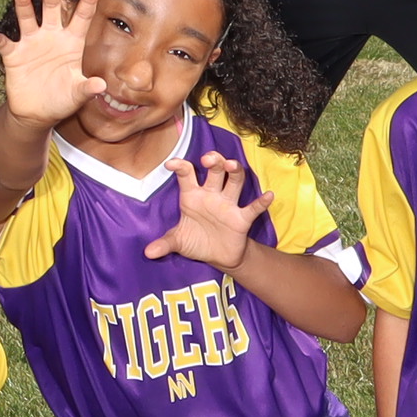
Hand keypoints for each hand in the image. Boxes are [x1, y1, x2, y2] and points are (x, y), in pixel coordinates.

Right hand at [0, 0, 102, 129]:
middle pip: (53, 11)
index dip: (87, 3)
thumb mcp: (77, 95)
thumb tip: (101, 85)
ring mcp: (31, 44)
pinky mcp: (14, 56)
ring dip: (24, 6)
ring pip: (27, 19)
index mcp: (71, 43)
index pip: (81, 19)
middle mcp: (51, 38)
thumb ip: (87, 88)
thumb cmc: (62, 99)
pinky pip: (5, 45)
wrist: (37, 112)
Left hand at [145, 150, 261, 274]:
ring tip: (232, 166)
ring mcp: (228, 204)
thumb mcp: (178, 242)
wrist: (218, 257)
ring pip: (234, 180)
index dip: (179, 166)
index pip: (186, 174)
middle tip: (208, 158)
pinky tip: (268, 196)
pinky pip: (253, 208)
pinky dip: (261, 202)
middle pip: (215, 170)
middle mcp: (212, 195)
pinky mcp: (242, 218)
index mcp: (192, 196)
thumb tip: (148, 252)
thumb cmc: (197, 241)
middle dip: (214, 160)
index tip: (170, 164)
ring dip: (235, 171)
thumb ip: (165, 244)